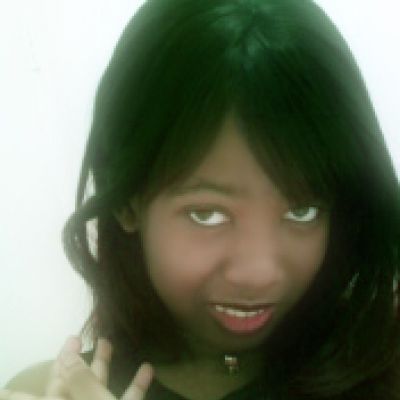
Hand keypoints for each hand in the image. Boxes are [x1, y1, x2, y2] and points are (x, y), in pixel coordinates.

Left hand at [0, 336, 153, 399]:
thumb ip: (80, 380)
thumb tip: (67, 356)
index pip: (52, 387)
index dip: (56, 364)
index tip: (67, 340)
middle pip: (71, 387)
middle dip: (76, 361)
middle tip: (78, 337)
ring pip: (97, 393)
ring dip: (104, 367)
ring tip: (109, 341)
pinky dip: (134, 388)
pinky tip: (147, 368)